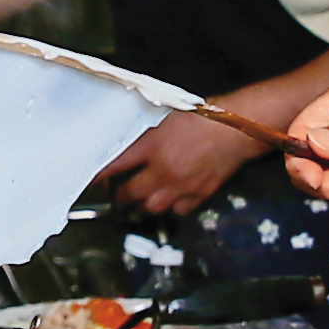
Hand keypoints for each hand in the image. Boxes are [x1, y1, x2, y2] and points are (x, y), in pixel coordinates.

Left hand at [101, 105, 273, 216]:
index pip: (116, 165)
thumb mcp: (168, 117)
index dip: (100, 175)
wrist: (237, 130)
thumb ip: (147, 134)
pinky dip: (171, 207)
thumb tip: (129, 145)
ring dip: (143, 203)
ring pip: (151, 207)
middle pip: (130, 193)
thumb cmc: (205, 117)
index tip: (91, 180)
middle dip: (120, 195)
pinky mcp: (198, 195)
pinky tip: (170, 198)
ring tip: (141, 198)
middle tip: (118, 192)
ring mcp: (181, 186)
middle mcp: (163, 170)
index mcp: (153, 146)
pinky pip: (177, 210)